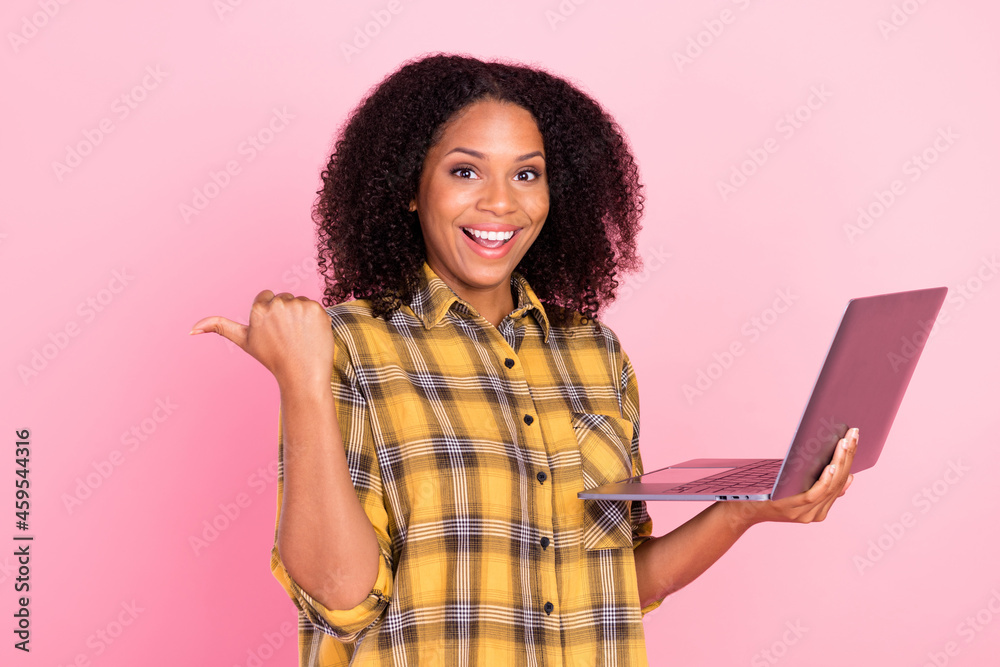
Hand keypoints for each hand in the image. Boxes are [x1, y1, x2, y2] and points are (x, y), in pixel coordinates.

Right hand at [189, 290, 334, 389]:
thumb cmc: (272, 358)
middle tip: (287, 336)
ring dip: (300, 315)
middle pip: (284, 298)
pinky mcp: (316, 309)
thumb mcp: (245, 341)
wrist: (302, 374)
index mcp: (259, 309)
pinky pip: (315, 306)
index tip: (273, 330)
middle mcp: (278, 304)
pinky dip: (315, 318)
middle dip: (286, 314)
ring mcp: (299, 306)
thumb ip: (220, 327)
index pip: (266, 297)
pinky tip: (311, 334)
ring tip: (299, 336)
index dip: (271, 314)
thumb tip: (191, 329)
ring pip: (299, 302)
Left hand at [724, 427, 858, 530]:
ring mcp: (804, 513)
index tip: (855, 441)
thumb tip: (844, 474)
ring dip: (840, 463)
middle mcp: (815, 513)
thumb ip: (817, 484)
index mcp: (819, 508)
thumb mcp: (795, 486)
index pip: (841, 483)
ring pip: (830, 487)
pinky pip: (815, 494)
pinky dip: (826, 479)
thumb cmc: (765, 491)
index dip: (850, 461)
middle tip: (854, 434)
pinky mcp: (792, 508)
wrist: (739, 509)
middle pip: (839, 483)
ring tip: (845, 444)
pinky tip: (831, 465)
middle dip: (848, 457)